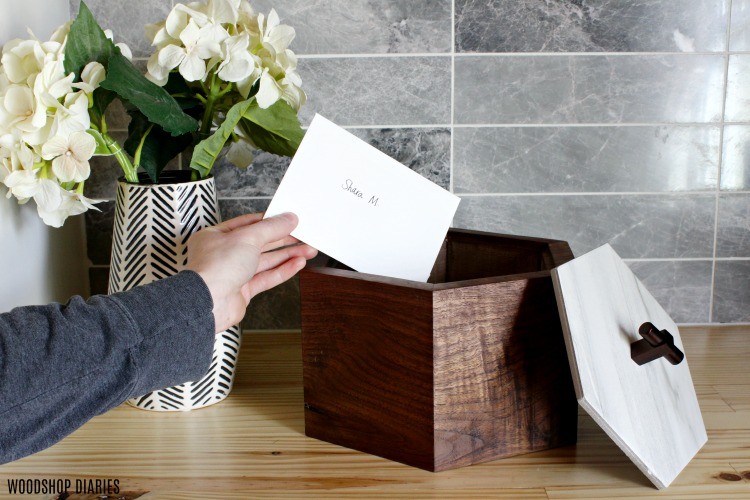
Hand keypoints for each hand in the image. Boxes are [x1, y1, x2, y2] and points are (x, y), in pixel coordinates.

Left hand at [186, 212, 317, 331]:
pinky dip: (283, 270)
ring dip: (287, 255)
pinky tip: (297, 264)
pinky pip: (266, 277)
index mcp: (216, 235)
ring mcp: (234, 273)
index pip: (248, 224)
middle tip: (303, 236)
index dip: (269, 221)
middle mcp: (224, 254)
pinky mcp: (243, 290)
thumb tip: (288, 219)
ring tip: (307, 250)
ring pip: (265, 261)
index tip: (288, 220)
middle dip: (283, 240)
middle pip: (259, 243)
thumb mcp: (248, 237)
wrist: (209, 302)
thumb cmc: (215, 268)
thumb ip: (271, 228)